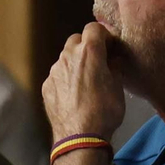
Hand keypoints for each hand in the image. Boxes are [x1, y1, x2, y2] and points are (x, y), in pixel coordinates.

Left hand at [42, 22, 128, 140]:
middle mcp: (68, 56)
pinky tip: (74, 95)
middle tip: (98, 62)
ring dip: (75, 63)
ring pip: (65, 58)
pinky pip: (57, 75)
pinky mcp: (46, 86)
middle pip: (76, 40)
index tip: (110, 47)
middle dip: (87, 46)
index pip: (94, 28)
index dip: (104, 35)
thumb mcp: (118, 86)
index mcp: (89, 52)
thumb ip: (115, 66)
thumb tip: (113, 58)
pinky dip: (66, 79)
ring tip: (86, 81)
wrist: (79, 137)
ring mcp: (54, 71)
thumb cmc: (104, 111)